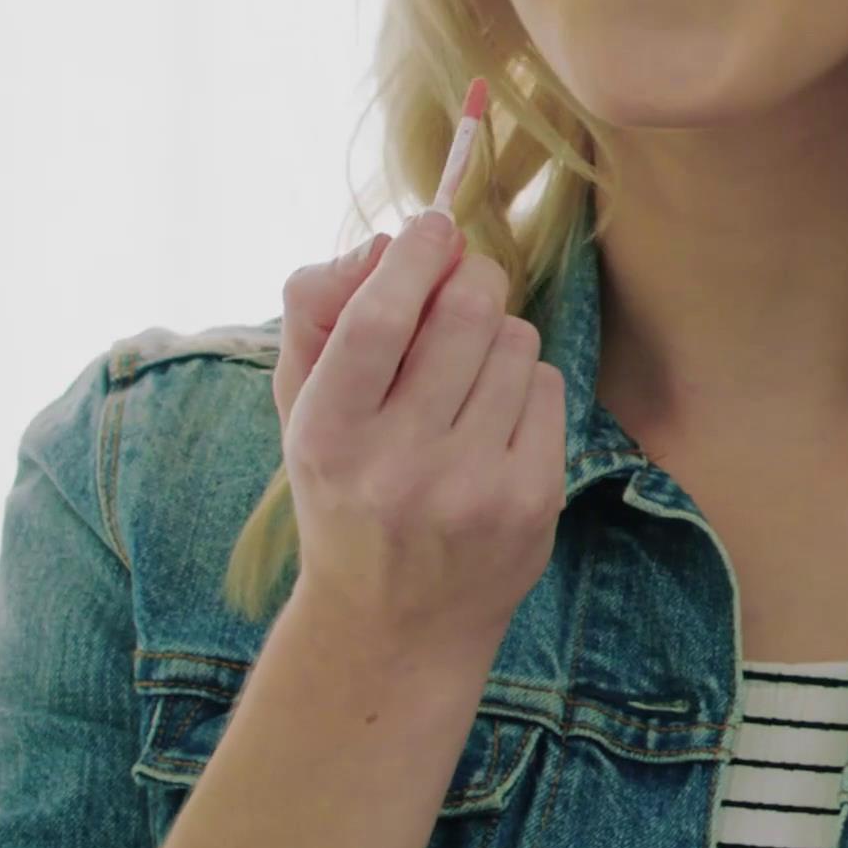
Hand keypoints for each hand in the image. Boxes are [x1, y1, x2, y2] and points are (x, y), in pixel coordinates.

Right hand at [273, 211, 564, 651]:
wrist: (393, 622)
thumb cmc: (344, 491)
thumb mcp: (301, 413)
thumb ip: (320, 318)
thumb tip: (386, 243)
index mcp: (327, 435)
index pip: (378, 321)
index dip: (414, 258)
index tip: (433, 225)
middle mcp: (399, 463)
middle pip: (465, 313)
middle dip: (469, 278)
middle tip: (460, 280)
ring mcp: (473, 485)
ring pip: (515, 343)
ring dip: (495, 336)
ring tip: (464, 377)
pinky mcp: (531, 500)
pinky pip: (546, 387)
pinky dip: (522, 384)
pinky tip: (492, 423)